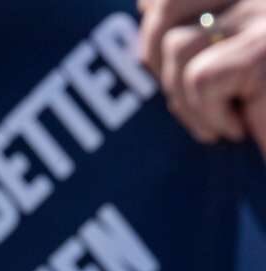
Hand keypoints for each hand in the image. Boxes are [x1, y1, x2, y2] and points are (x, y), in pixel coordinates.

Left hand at [139, 0, 265, 153]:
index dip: (156, 12)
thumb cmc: (259, 119)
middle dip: (159, 63)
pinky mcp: (265, 51)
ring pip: (179, 47)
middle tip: (190, 104)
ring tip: (221, 125)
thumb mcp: (224, 67)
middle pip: (168, 8)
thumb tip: (144, 4)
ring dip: (189, 100)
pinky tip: (241, 131)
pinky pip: (202, 78)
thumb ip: (190, 32)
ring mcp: (265, 17)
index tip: (149, 41)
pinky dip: (212, 115)